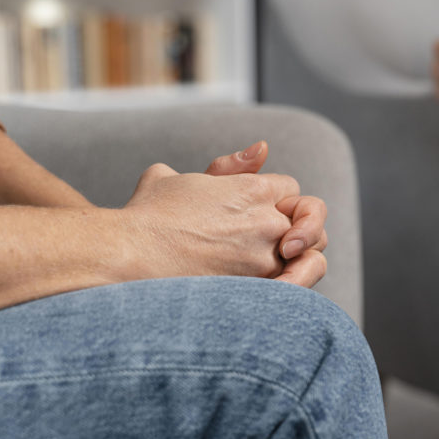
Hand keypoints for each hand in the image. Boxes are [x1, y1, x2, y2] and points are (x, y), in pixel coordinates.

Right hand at [121, 160, 325, 287]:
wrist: (126, 257)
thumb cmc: (145, 216)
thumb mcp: (175, 176)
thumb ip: (224, 166)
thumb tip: (261, 149)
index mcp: (252, 189)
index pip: (289, 188)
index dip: (278, 199)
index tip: (262, 212)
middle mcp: (265, 221)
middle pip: (309, 218)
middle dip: (299, 225)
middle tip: (284, 239)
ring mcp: (264, 257)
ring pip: (312, 253)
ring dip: (303, 255)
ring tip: (284, 260)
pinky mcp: (257, 289)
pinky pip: (300, 285)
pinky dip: (301, 281)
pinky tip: (287, 282)